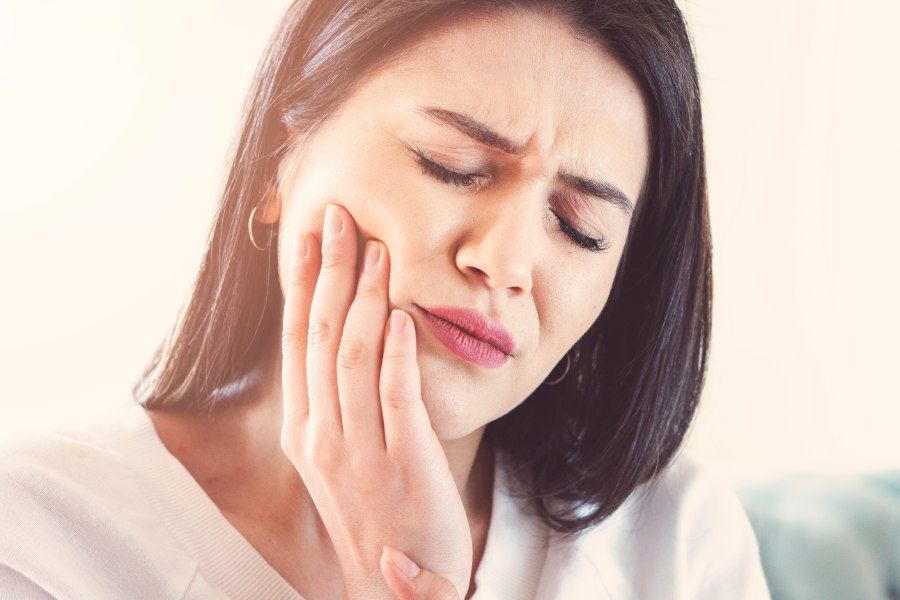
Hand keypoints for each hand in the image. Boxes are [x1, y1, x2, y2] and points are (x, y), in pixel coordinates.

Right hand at [279, 203, 472, 599]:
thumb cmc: (373, 513)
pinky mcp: (404, 466)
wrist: (391, 589)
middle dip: (330, 273)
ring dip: (365, 300)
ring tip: (376, 250)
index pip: (299, 341)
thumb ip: (340, 399)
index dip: (303, 285)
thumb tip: (347, 337)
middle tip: (341, 218)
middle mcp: (322, 435)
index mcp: (305, 429)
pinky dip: (397, 355)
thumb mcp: (340, 454)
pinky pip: (395, 400)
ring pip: (354, 359)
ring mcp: (359, 452)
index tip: (309, 236)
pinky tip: (403, 315)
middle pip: (322, 338)